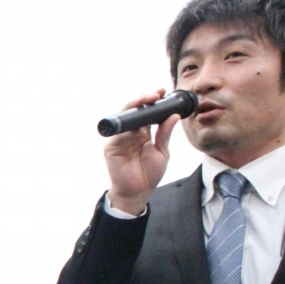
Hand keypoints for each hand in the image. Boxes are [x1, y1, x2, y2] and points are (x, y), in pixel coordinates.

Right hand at [104, 88, 181, 215]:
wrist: (138, 192)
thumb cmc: (149, 173)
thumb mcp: (162, 151)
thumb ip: (165, 134)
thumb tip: (173, 116)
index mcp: (143, 133)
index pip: (146, 113)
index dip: (152, 102)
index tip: (162, 92)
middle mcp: (130, 133)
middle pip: (134, 112)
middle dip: (143, 101)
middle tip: (155, 94)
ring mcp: (120, 139)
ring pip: (124, 119)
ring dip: (134, 109)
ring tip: (146, 101)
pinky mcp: (111, 148)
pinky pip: (117, 134)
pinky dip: (126, 128)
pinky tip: (136, 123)